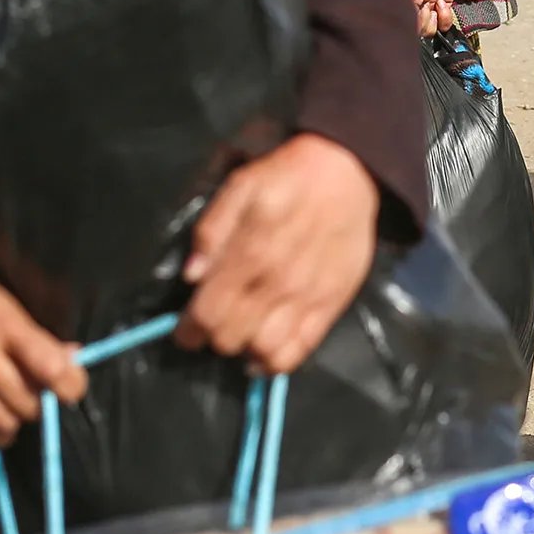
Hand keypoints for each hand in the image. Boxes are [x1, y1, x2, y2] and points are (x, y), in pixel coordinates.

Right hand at [0, 253, 83, 447]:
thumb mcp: (1, 302)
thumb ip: (35, 336)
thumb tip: (71, 358)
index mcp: (2, 326)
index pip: (49, 366)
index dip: (71, 383)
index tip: (72, 387)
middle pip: (29, 402)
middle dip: (39, 399)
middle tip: (33, 387)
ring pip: (5, 424)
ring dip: (16, 418)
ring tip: (11, 402)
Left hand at [179, 132, 377, 373]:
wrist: (348, 171)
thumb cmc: (287, 176)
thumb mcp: (240, 186)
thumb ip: (212, 230)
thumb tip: (192, 275)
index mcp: (251, 251)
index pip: (208, 312)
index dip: (188, 330)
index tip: (184, 330)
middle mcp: (278, 282)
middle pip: (231, 337)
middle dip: (212, 337)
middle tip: (214, 324)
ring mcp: (307, 297)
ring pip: (263, 351)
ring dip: (243, 349)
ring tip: (240, 335)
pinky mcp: (331, 305)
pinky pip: (300, 351)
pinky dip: (276, 362)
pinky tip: (263, 353)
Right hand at [409, 0, 462, 34]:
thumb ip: (413, 10)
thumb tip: (413, 27)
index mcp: (407, 6)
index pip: (410, 26)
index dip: (416, 23)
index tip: (420, 11)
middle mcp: (417, 11)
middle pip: (421, 31)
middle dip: (427, 20)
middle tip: (427, 7)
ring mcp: (431, 11)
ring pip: (433, 30)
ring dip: (438, 18)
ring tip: (437, 3)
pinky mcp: (444, 10)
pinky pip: (445, 24)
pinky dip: (446, 16)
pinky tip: (442, 3)